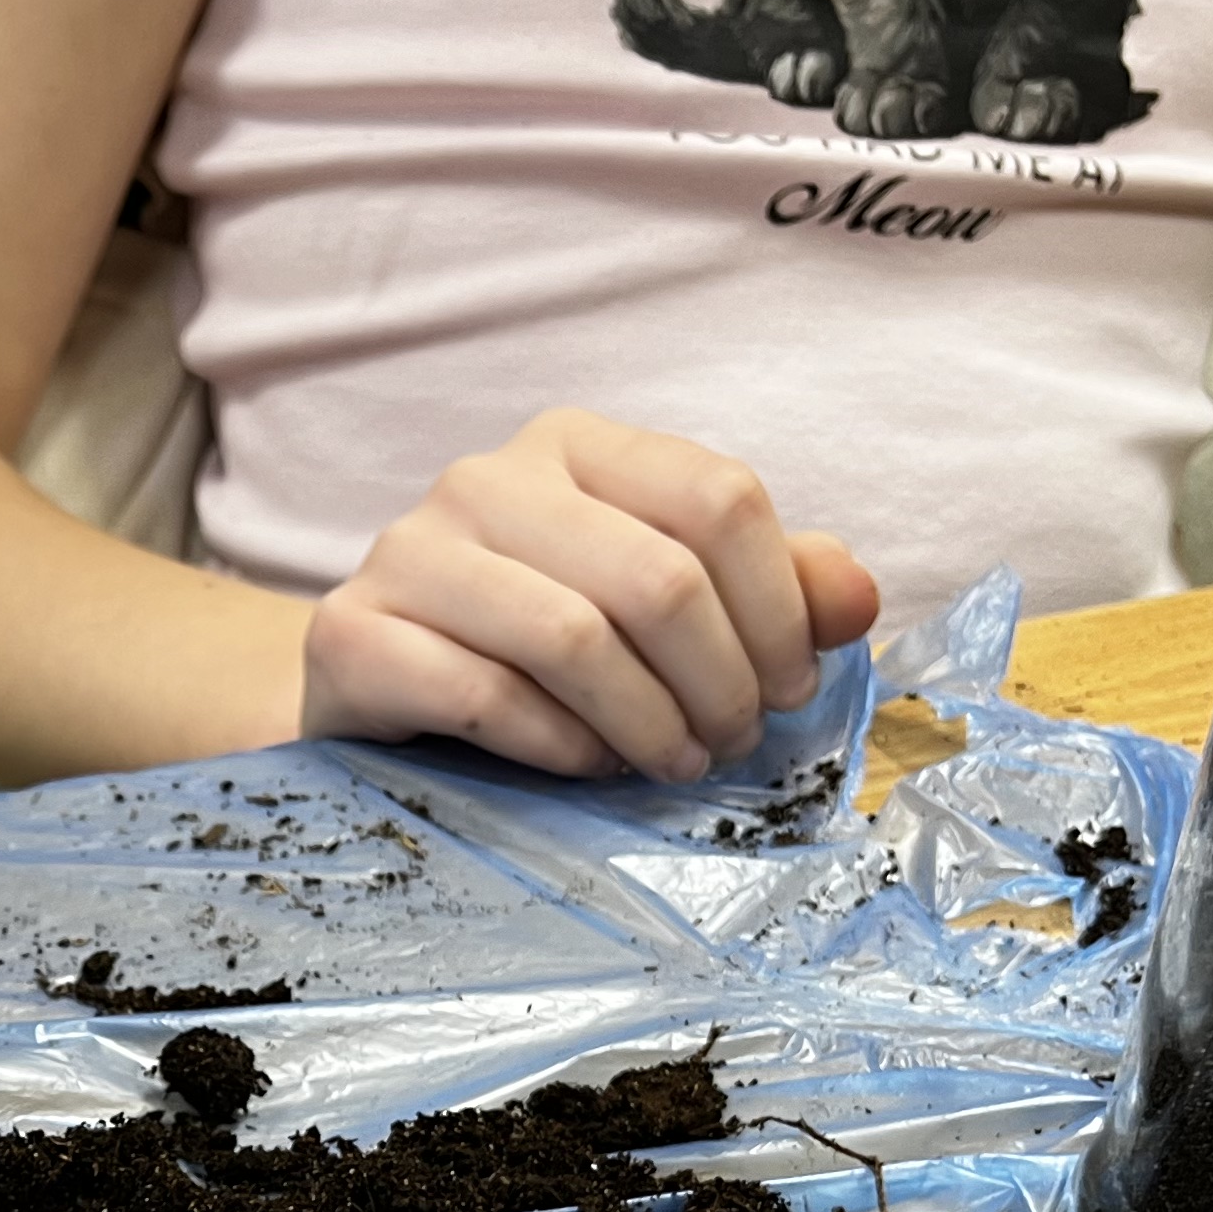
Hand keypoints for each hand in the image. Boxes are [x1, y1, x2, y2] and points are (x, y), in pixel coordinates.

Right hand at [298, 410, 880, 780]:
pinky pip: (486, 696)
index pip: (716, 498)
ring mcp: (410, 551)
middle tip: (732, 745)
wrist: (371, 683)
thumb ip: (765, 590)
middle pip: (656, 575)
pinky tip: (587, 766)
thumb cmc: (530, 643)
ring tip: (673, 764)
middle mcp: (487, 479)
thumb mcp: (655, 604)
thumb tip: (857, 599)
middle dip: (721, 682)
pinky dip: (560, 746)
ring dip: (649, 724)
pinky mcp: (354, 634)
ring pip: (573, 636)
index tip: (790, 688)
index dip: (780, 606)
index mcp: (575, 446)